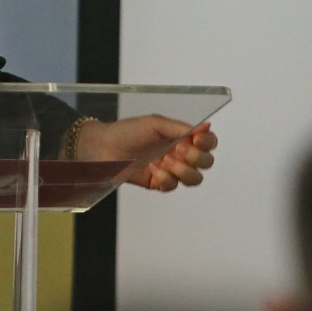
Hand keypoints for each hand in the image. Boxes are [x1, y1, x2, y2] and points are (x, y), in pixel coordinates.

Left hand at [72, 117, 216, 191]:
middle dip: (196, 158)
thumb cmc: (127, 131)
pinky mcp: (158, 183)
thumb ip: (180, 127)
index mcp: (181, 137)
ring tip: (165, 161)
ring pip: (194, 179)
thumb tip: (206, 127)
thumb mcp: (154, 123)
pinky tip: (154, 170)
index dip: (207, 143)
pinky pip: (172, 186)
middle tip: (177, 150)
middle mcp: (179, 154)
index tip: (197, 139)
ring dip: (183, 171)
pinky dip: (166, 179)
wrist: (103, 147)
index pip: (207, 142)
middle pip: (206, 162)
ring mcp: (170, 170)